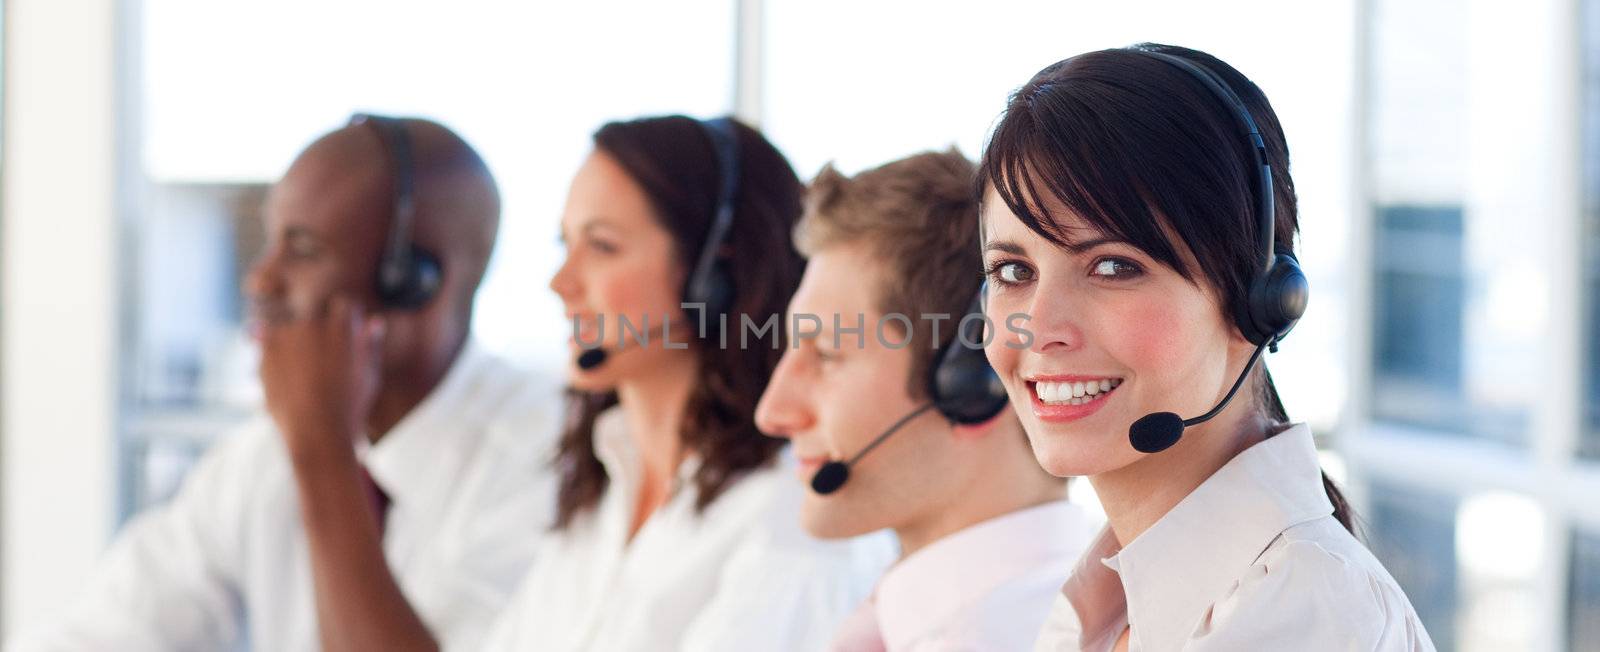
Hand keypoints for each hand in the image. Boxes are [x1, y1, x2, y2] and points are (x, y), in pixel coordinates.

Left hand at [259, 295, 385, 462]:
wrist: (317, 434)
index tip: (341, 337)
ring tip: (300, 370)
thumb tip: (375, 321)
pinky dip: (271, 350)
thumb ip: (371, 346)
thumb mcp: (370, 377)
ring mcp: (287, 336)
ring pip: (288, 325)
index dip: (342, 320)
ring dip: (292, 338)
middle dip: (316, 328)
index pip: (341, 304)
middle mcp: (314, 324)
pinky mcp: (266, 352)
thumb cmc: (350, 408)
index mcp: (343, 327)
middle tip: (319, 358)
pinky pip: (265, 339)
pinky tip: (284, 374)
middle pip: (313, 311)